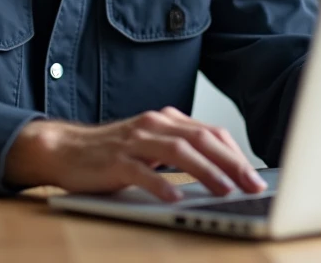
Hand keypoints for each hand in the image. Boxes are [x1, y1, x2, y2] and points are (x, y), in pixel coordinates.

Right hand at [4, 107, 267, 202]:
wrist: (65, 149)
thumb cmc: (112, 153)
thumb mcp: (151, 147)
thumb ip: (181, 153)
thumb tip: (223, 174)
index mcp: (166, 120)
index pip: (211, 133)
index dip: (236, 154)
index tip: (255, 176)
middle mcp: (154, 125)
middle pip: (202, 139)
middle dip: (232, 163)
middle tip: (252, 185)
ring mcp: (134, 141)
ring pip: (178, 152)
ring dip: (206, 172)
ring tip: (225, 191)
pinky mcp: (115, 160)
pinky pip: (141, 171)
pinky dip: (161, 184)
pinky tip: (175, 198)